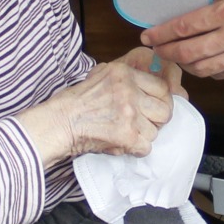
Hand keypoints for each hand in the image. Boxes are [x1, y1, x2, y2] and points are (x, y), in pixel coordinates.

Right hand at [20, 53, 173, 161]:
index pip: (162, 89)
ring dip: (143, 137)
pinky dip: (135, 150)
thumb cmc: (75, 102)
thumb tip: (148, 86)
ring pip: (155, 132)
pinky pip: (146, 147)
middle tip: (143, 125)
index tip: (152, 110)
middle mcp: (130, 91)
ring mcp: (129, 114)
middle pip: (165, 111)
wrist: (59, 122)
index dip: (160, 102)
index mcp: (125, 73)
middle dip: (156, 121)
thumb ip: (125, 78)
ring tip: (125, 134)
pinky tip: (122, 145)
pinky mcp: (126, 135)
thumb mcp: (100, 75)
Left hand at [145, 0, 223, 79]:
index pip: (185, 27)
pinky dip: (207, 70)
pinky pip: (222, 74)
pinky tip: (201, 63)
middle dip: (167, 51)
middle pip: (189, 51)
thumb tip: (189, 22)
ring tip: (176, 57)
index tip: (149, 35)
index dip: (162, 33)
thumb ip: (215, 10)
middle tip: (156, 49)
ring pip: (203, 68)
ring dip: (185, 64)